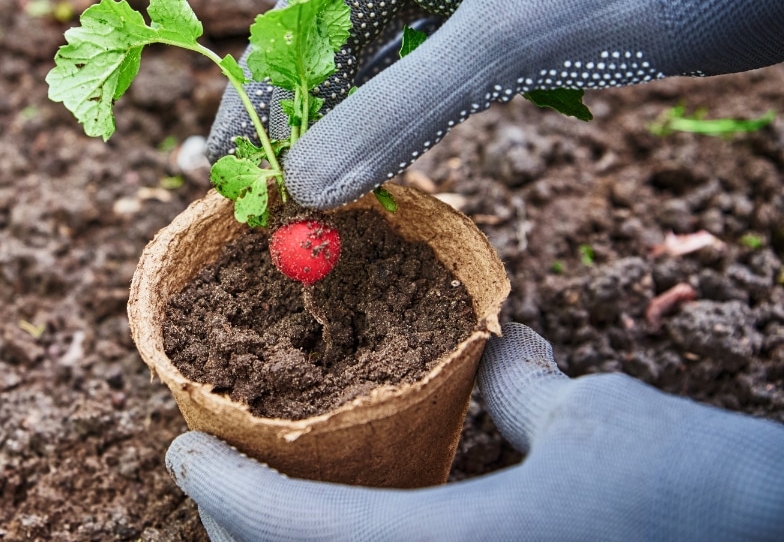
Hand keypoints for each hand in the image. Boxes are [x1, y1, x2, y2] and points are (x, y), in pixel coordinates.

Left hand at [167, 323, 783, 541]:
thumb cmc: (700, 497)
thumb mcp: (594, 421)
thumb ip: (521, 390)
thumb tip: (499, 355)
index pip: (295, 532)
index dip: (224, 493)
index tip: (179, 451)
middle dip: (240, 534)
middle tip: (208, 476)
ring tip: (266, 503)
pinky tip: (370, 525)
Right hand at [208, 0, 783, 208]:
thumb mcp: (506, 44)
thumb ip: (400, 112)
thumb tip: (307, 184)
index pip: (305, 18)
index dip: (259, 97)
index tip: (220, 166)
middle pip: (331, 45)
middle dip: (294, 120)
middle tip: (255, 195)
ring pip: (375, 67)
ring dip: (342, 131)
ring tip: (302, 199)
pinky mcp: (494, 22)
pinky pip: (422, 80)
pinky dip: (396, 128)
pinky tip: (374, 174)